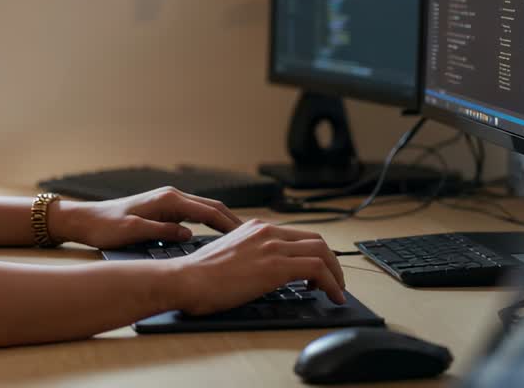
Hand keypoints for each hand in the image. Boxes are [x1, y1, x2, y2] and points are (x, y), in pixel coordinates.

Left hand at [48, 186, 241, 248]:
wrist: (83, 220)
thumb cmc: (104, 227)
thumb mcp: (132, 232)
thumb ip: (161, 230)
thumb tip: (188, 233)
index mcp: (167, 200)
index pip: (208, 211)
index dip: (230, 225)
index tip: (249, 238)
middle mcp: (170, 196)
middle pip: (211, 207)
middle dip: (233, 221)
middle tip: (255, 238)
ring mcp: (167, 201)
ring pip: (204, 210)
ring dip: (223, 221)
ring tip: (243, 238)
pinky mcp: (162, 208)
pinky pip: (194, 214)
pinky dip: (210, 222)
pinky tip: (217, 235)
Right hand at [165, 219, 346, 311]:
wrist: (187, 279)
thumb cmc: (199, 275)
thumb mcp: (229, 254)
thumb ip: (250, 254)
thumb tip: (263, 271)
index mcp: (255, 227)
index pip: (298, 234)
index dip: (315, 253)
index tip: (317, 270)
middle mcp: (267, 231)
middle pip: (316, 240)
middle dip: (331, 262)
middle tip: (333, 281)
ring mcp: (273, 246)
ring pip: (322, 252)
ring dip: (335, 273)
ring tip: (336, 291)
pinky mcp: (277, 265)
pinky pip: (318, 269)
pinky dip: (331, 283)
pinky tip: (332, 295)